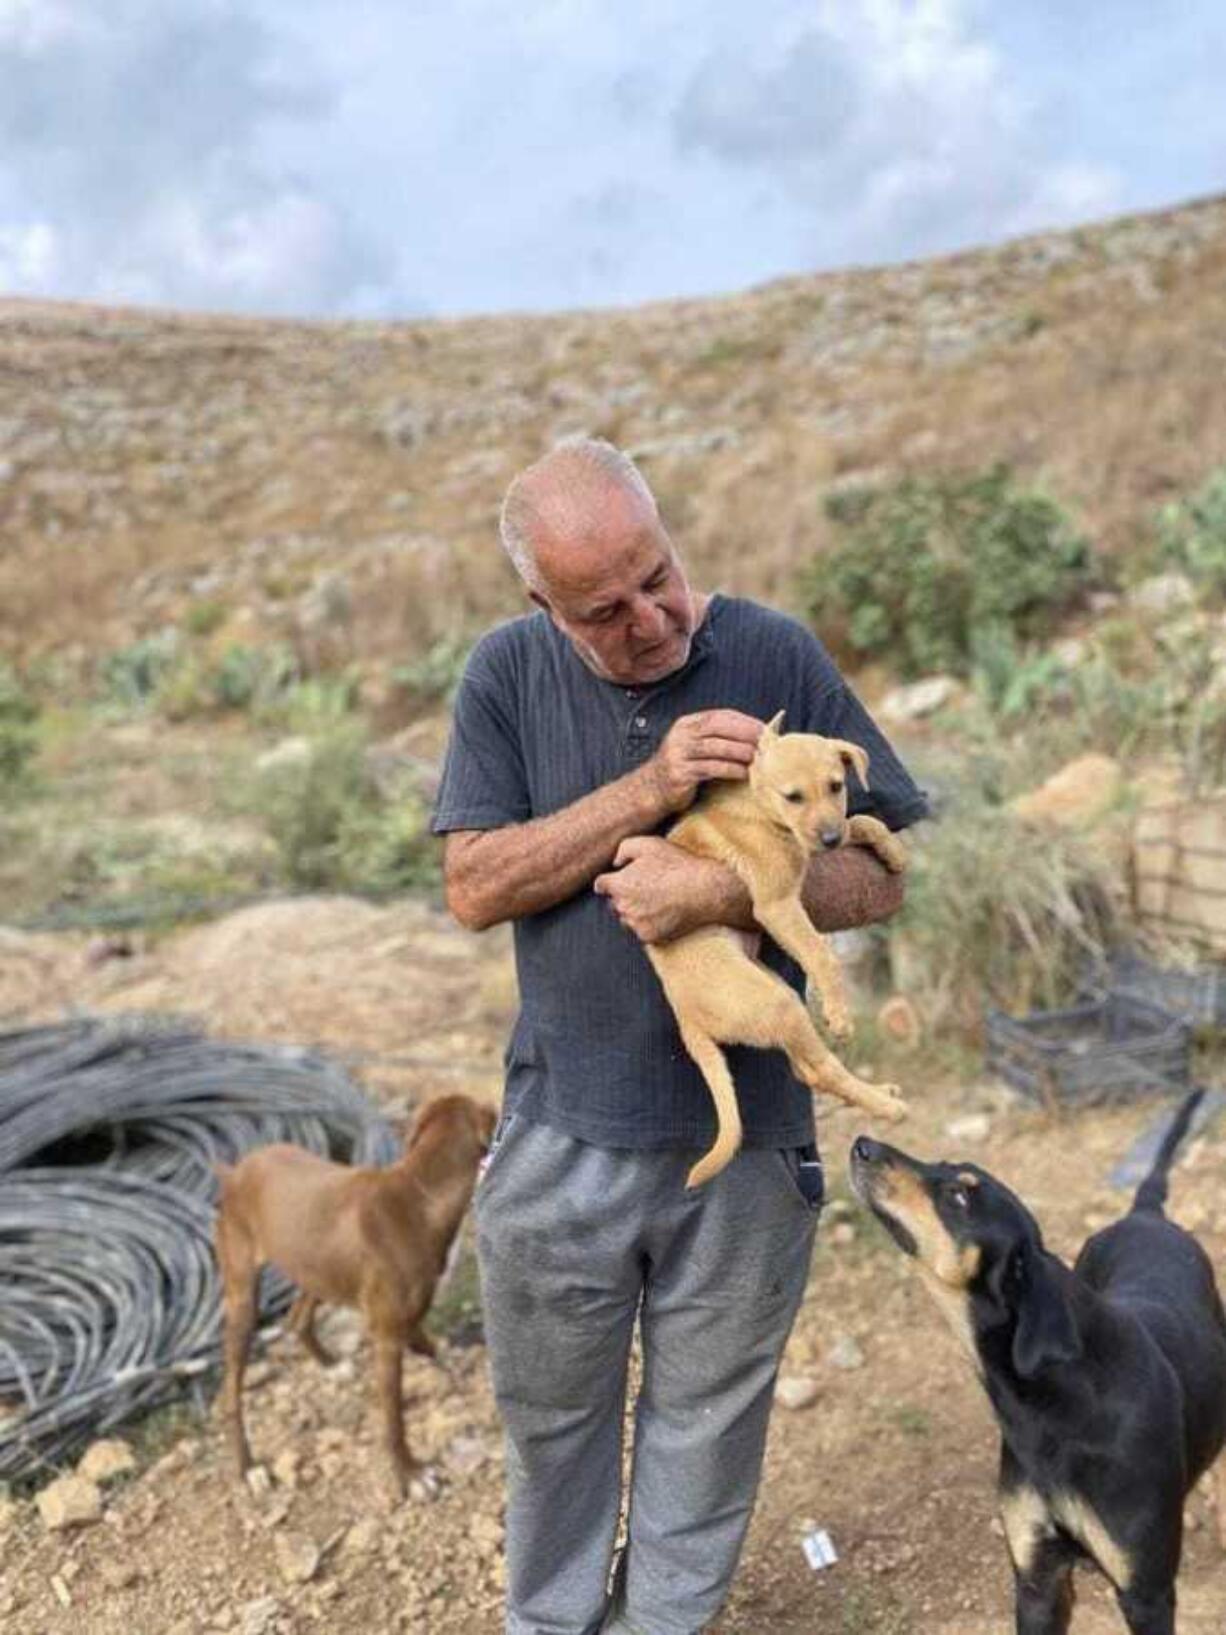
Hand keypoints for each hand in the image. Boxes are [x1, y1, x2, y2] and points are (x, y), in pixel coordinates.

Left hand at [594, 836, 729, 943]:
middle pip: (614, 902)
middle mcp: (623, 906)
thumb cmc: (677, 865)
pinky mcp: (649, 936)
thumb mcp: (648, 844)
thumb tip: (615, 863)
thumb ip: (623, 849)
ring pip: (627, 918)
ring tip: (656, 900)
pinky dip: (648, 923)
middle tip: (646, 887)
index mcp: (619, 884)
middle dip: (624, 895)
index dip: (608, 881)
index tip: (616, 881)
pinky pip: (641, 931)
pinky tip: (663, 911)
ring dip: (635, 911)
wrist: (705, 890)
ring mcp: (636, 923)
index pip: (600, 885)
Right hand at [646, 709, 763, 813]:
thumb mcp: (694, 746)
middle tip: (766, 741)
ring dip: (740, 751)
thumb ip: (717, 738)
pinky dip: (730, 769)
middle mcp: (680, 735)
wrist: (650, 790)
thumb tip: (754, 736)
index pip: (719, 716)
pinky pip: (710, 768)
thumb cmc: (681, 768)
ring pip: (715, 747)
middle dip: (744, 733)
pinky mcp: (680, 774)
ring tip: (758, 757)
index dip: (743, 721)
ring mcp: (678, 754)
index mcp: (686, 724)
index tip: (764, 728)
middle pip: (717, 727)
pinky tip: (744, 773)